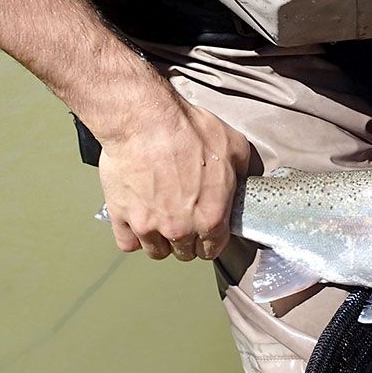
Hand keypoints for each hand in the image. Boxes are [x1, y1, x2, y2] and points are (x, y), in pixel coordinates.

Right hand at [97, 97, 249, 261]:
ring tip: (160, 221)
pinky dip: (132, 236)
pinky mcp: (122, 216)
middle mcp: (180, 228)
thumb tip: (249, 177)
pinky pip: (127, 243)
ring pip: (156, 251)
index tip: (206, 233)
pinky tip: (137, 220)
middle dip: (186, 240)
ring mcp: (148, 226)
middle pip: (184, 252)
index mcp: (211, 216)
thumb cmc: (188, 130)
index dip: (210, 240)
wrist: (145, 120)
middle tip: (183, 222)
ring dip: (159, 240)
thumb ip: (245, 169)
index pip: (212, 249)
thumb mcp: (234, 145)